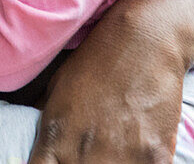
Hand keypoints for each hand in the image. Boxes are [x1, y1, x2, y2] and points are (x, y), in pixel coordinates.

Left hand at [28, 2, 188, 163]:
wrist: (143, 41)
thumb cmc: (96, 61)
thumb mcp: (56, 88)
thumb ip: (48, 125)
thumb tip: (40, 146)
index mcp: (54, 137)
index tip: (59, 162)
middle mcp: (83, 153)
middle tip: (91, 153)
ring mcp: (119, 156)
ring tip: (116, 151)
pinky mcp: (153, 156)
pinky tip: (140, 153)